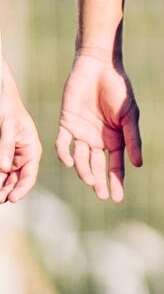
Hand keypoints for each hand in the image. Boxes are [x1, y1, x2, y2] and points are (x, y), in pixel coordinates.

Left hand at [0, 63, 41, 203]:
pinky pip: (1, 170)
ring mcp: (12, 155)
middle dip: (8, 191)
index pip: (30, 174)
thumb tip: (4, 168)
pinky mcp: (3, 154)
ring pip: (8, 178)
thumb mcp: (6, 126)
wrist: (0, 94)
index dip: (22, 188)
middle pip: (18, 180)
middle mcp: (24, 155)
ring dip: (2, 187)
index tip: (11, 199)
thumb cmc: (7, 106)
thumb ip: (5, 147)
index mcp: (32, 148)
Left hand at [56, 52, 141, 202]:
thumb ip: (132, 138)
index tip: (117, 198)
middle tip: (102, 195)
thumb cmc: (119, 89)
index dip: (116, 180)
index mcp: (116, 137)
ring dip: (85, 170)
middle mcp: (98, 139)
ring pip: (81, 158)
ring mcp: (81, 132)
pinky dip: (65, 153)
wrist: (99, 67)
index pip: (116, 164)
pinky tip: (70, 162)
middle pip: (97, 165)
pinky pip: (63, 143)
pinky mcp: (66, 123)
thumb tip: (137, 165)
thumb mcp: (130, 114)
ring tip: (90, 180)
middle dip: (100, 181)